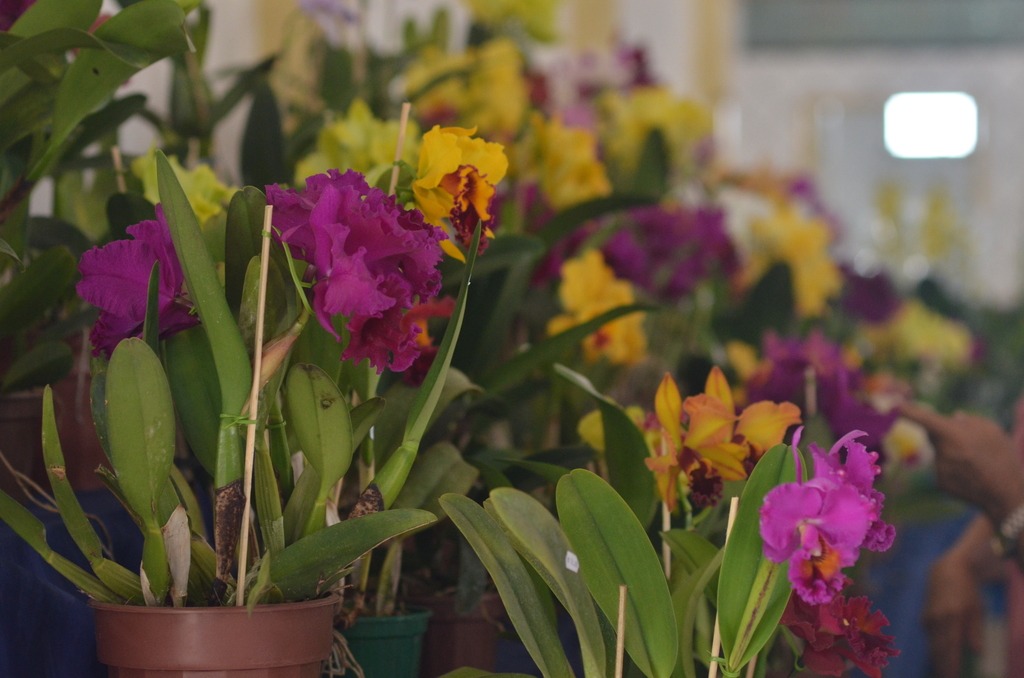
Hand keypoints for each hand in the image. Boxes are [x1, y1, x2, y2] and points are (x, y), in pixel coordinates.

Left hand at [900, 402, 1023, 522]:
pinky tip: (972, 475)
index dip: (907, 410)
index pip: (923, 418)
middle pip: (934, 435)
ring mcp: (939, 469)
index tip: (893, 405)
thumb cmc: (1003, 457)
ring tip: (977, 462)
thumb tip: (953, 417)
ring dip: (953, 453)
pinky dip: (954, 469)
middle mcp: (941, 452)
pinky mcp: (940, 483)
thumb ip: (969, 420)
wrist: (1009, 495)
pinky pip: (943, 469)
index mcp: (952, 434)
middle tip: (969, 442)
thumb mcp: (992, 430)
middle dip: (944, 434)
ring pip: (940, 453)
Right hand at [923, 548, 983, 677]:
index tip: (952, 676)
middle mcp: (937, 619)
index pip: (950, 647)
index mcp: (952, 617)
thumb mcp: (976, 609)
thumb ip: (976, 631)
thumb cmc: (966, 590)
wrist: (945, 571)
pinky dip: (936, 647)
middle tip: (946, 676)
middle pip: (938, 649)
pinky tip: (940, 654)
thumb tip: (976, 651)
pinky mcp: (924, 617)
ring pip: (932, 644)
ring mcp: (928, 618)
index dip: (951, 664)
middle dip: (942, 665)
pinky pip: (931, 637)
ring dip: (938, 658)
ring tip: (943, 670)